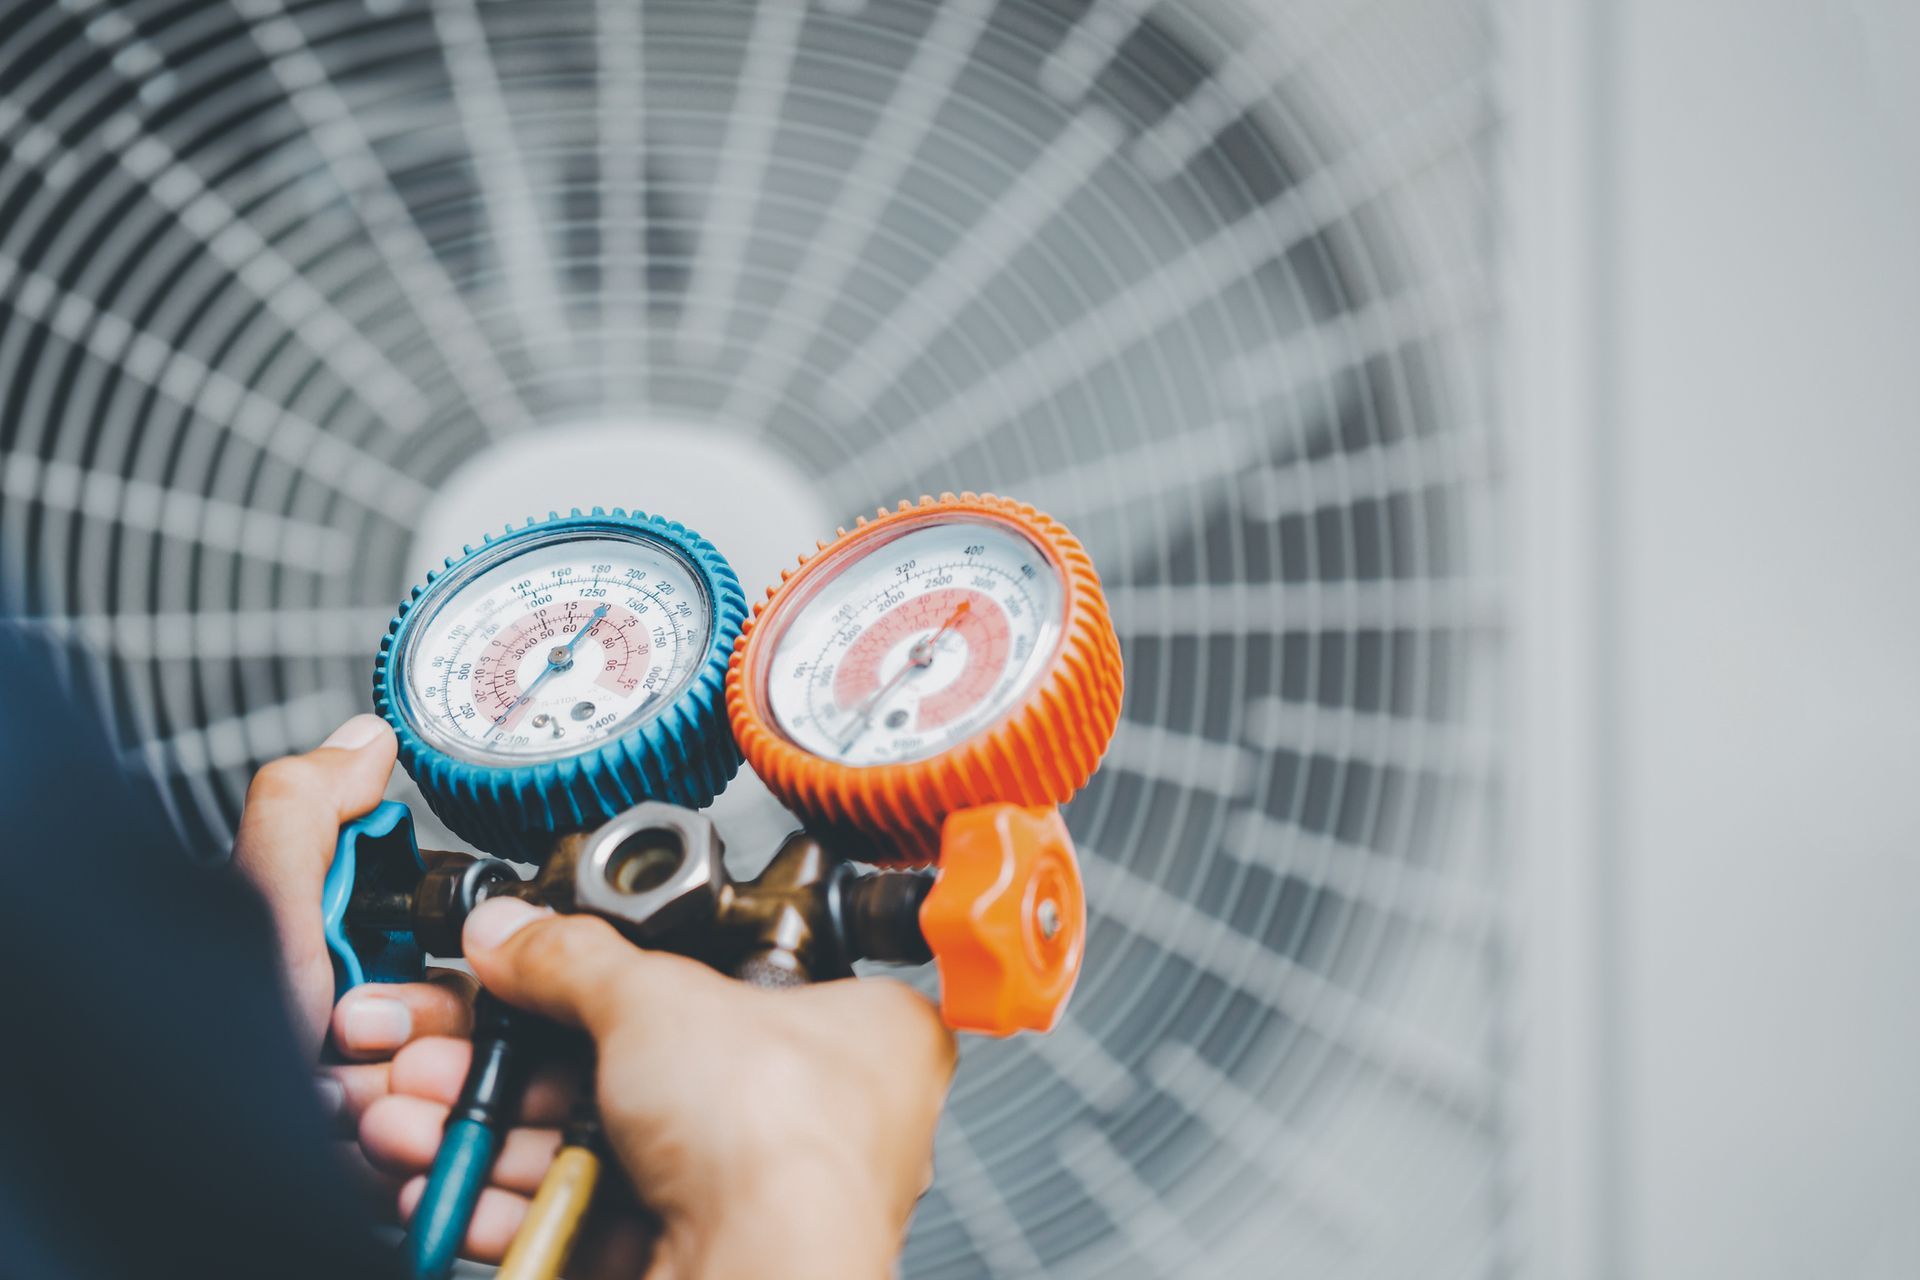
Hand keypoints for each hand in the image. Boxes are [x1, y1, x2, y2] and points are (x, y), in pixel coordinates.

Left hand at [232, 715, 475, 1127]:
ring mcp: (377, 1091)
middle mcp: (361, 1022)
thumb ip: (305, 811)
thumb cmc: (210, 1053)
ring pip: (464, 1073)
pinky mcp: (393, 1149)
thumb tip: (367, 740)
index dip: (434, 948)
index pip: (448, 939)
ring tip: (340, 1094)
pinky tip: (353, 1131)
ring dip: (411, 1083)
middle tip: (348, 1032)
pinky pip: (447, 1129)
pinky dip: (409, 1132)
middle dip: (416, 1024)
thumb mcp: (256, 911)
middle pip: (469, 1008)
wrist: (200, 1158)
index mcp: (335, 955)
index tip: (385, 961)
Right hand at [360, 898, 957, 1278]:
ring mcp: (752, 1197)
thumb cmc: (782, 1141)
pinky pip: (586, 1220)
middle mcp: (815, 1117)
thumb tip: (520, 930)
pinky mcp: (692, 1261)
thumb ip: (572, 959)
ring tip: (409, 1111)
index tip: (537, 966)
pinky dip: (507, 1201)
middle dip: (509, 1062)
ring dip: (487, 1131)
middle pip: (636, 1069)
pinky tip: (440, 1180)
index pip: (729, 977)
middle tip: (439, 1046)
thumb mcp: (657, 998)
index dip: (622, 972)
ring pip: (596, 1148)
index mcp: (856, 1030)